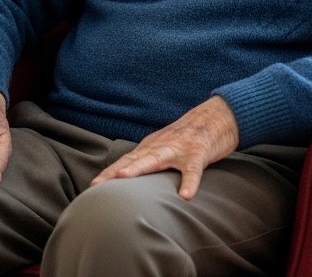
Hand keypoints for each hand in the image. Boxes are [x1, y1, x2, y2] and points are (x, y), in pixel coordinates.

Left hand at [91, 95, 239, 199]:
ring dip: (140, 167)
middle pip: (135, 159)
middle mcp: (162, 145)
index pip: (127, 160)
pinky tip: (186, 196)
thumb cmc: (190, 136)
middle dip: (115, 172)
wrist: (218, 115)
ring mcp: (180, 148)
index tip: (92, 185)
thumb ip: (151, 159)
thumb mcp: (166, 146)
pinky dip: (190, 182)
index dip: (110, 172)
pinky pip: (194, 169)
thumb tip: (133, 178)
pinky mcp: (199, 153)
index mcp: (153, 146)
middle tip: (97, 184)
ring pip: (157, 158)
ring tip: (125, 178)